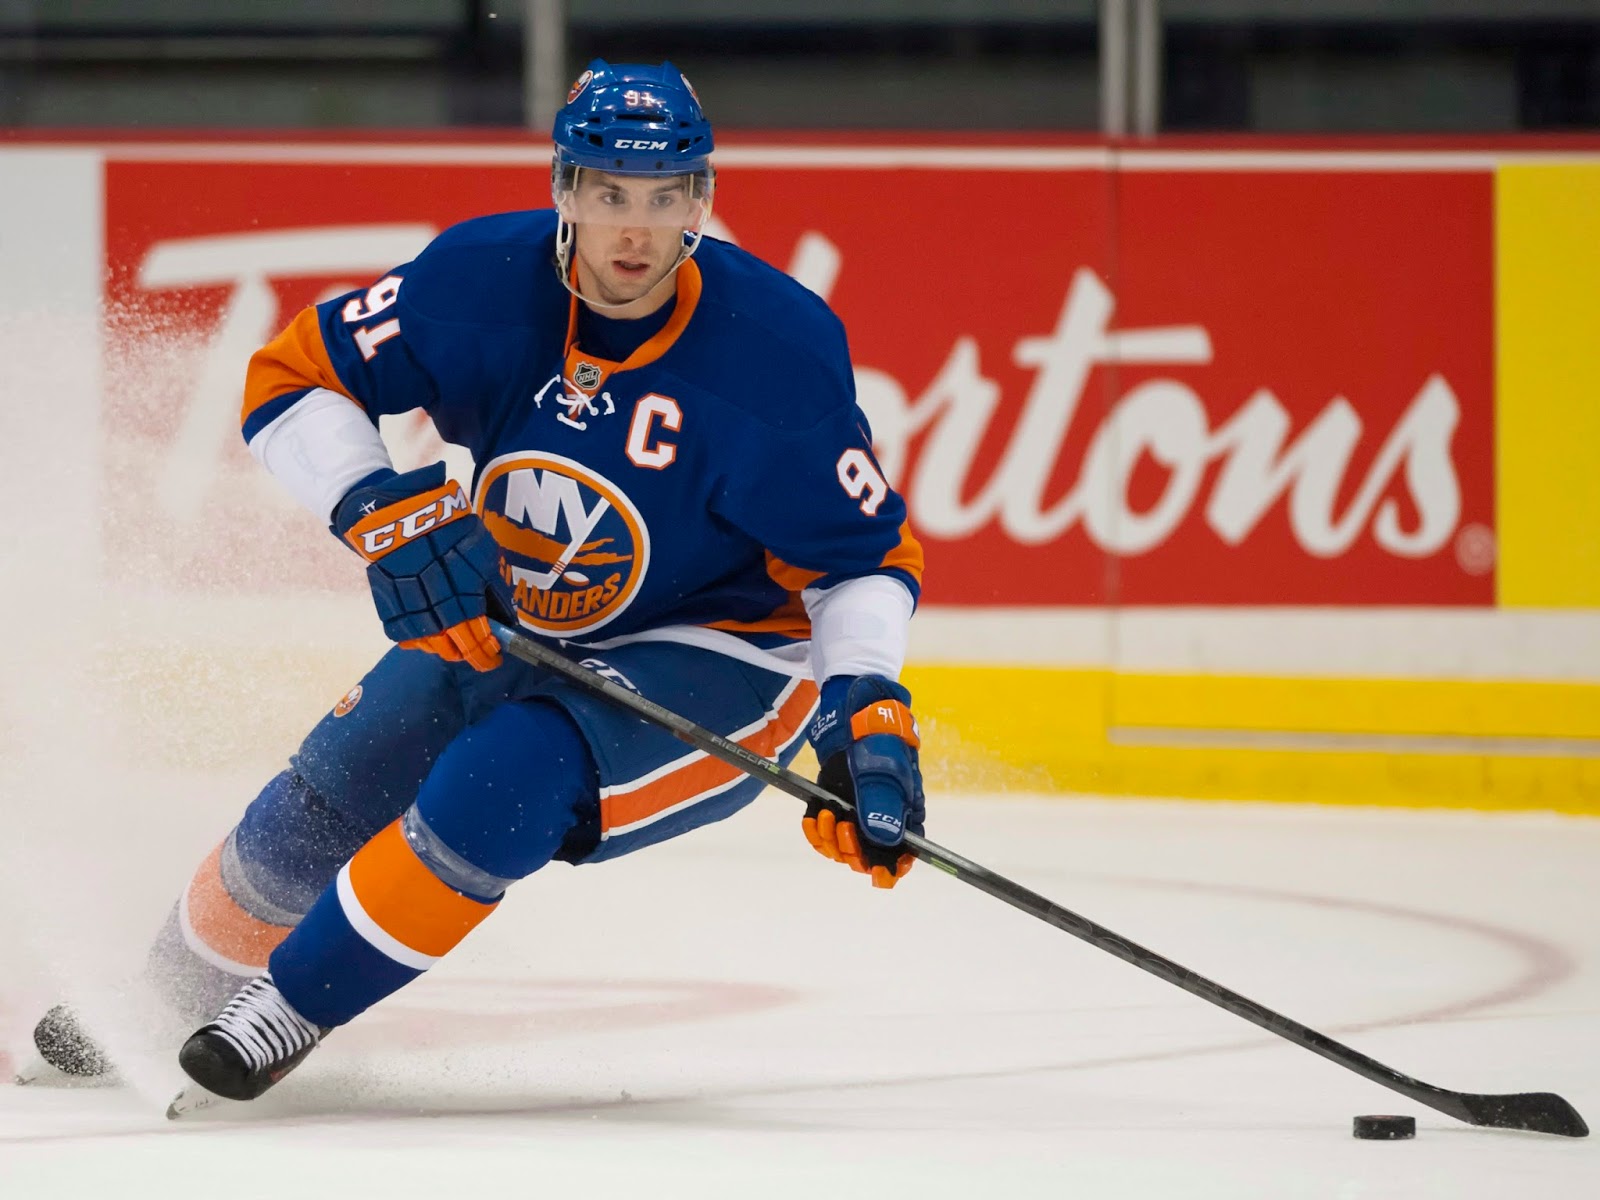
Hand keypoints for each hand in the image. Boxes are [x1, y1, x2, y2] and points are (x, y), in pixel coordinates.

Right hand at [333, 463, 505, 671]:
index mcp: (462, 598)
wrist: (401, 514)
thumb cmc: (450, 530)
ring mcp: (408, 610)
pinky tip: (430, 635)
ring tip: (457, 645)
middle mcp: (434, 609)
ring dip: (446, 650)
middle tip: (480, 655)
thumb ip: (494, 588)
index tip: (495, 658)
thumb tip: (505, 617)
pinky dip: (418, 640)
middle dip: (470, 655)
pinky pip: (404, 634)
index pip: (477, 640)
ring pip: (429, 646)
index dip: (487, 654)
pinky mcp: (387, 605)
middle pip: (454, 648)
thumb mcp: (484, 553)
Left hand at [803, 675, 924, 888]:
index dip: (893, 868)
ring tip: (826, 814)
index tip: (878, 874)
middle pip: (870, 856)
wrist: (850, 711)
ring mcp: (857, 812)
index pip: (906, 854)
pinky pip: (824, 833)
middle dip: (853, 849)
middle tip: (842, 826)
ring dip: (831, 840)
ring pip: (844, 848)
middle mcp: (882, 817)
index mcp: (905, 812)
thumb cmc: (876, 737)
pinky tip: (813, 816)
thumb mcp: (880, 770)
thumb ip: (882, 805)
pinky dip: (816, 830)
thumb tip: (887, 843)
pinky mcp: (835, 804)